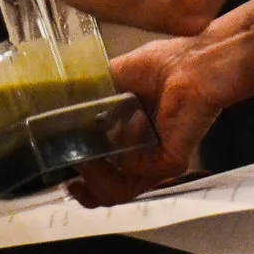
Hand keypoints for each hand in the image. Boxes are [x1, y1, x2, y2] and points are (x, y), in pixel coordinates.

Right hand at [65, 37, 220, 207]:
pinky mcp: (168, 163)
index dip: (81, 172)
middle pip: (108, 188)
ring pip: (116, 191)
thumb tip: (59, 105)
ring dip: (92, 178)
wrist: (194, 62)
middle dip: (83, 188)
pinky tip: (98, 150)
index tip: (61, 165)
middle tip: (70, 179)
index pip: (104, 167)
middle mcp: (144, 152)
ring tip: (81, 161)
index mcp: (132, 134)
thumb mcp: (115, 77)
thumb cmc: (167, 63)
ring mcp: (157, 161)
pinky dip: (107, 169)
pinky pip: (130, 179)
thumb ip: (91, 95)